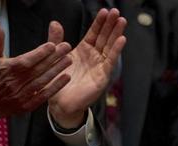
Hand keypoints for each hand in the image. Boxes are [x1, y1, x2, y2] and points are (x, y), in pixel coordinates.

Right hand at [0, 21, 71, 123]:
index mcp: (7, 69)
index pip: (26, 60)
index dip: (40, 53)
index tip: (52, 45)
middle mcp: (15, 82)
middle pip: (38, 69)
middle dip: (54, 57)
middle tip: (67, 47)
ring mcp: (22, 95)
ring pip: (43, 81)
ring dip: (57, 70)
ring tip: (69, 60)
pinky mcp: (27, 105)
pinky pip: (44, 95)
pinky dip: (55, 87)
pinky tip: (66, 78)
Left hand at [48, 8, 126, 127]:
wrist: (61, 103)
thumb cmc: (59, 81)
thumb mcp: (56, 56)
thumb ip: (56, 40)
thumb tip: (55, 22)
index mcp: (84, 51)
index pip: (94, 33)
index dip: (99, 22)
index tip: (104, 10)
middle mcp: (94, 57)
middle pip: (105, 37)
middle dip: (111, 24)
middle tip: (116, 11)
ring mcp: (100, 66)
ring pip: (110, 47)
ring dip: (116, 33)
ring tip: (121, 21)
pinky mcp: (103, 76)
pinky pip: (110, 61)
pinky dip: (116, 50)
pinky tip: (121, 39)